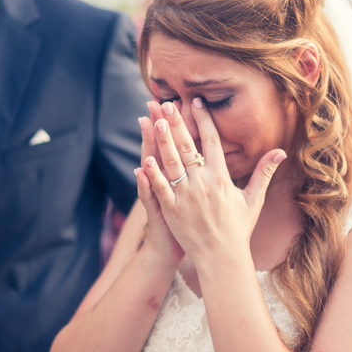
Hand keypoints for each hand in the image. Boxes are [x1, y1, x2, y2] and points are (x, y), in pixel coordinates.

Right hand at [135, 110, 183, 269]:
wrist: (172, 250)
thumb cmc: (187, 223)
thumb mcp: (190, 195)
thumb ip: (199, 172)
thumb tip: (209, 151)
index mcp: (178, 175)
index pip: (178, 144)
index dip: (179, 124)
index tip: (179, 101)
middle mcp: (166, 180)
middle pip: (163, 148)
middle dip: (160, 125)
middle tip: (156, 101)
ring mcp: (159, 194)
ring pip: (153, 165)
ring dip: (149, 145)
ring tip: (146, 123)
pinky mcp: (157, 210)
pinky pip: (148, 194)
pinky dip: (145, 182)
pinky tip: (142, 169)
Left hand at [139, 97, 285, 267]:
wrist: (222, 257)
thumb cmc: (238, 228)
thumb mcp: (254, 199)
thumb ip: (264, 172)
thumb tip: (281, 152)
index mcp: (221, 178)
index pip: (212, 141)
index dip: (203, 120)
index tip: (196, 102)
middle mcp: (203, 184)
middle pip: (188, 146)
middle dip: (177, 123)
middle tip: (168, 103)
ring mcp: (186, 196)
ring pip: (172, 162)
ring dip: (163, 140)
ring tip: (156, 120)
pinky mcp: (173, 210)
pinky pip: (161, 188)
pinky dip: (153, 174)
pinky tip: (145, 158)